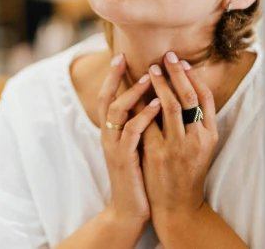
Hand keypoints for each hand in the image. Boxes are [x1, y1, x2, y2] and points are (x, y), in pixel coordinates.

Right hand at [98, 53, 162, 233]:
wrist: (130, 209)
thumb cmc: (138, 176)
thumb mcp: (137, 145)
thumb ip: (139, 124)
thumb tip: (153, 100)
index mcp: (111, 131)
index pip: (107, 97)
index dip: (113, 76)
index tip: (120, 56)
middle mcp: (108, 135)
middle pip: (106, 98)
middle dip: (115, 76)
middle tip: (124, 57)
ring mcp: (114, 146)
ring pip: (117, 111)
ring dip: (133, 92)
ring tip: (149, 77)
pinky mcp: (124, 158)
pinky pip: (132, 131)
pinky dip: (144, 115)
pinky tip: (158, 104)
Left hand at [141, 52, 218, 228]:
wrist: (177, 205)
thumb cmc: (188, 170)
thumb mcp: (200, 146)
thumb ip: (196, 121)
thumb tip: (185, 87)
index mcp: (209, 135)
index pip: (205, 98)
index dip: (194, 77)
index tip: (183, 62)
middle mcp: (196, 139)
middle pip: (188, 97)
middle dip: (177, 74)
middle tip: (167, 56)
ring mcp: (177, 147)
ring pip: (170, 106)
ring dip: (160, 84)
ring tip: (152, 68)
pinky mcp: (157, 154)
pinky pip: (148, 123)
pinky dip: (142, 105)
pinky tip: (136, 92)